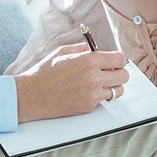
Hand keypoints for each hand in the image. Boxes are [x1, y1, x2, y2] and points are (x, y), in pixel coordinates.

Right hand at [14, 44, 128, 122]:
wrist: (33, 95)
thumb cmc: (45, 72)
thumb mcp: (64, 51)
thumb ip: (83, 48)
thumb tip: (95, 49)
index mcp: (88, 60)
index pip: (120, 59)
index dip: (119, 59)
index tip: (114, 61)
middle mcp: (93, 78)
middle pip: (124, 76)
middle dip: (119, 73)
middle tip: (110, 72)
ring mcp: (92, 94)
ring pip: (118, 91)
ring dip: (112, 86)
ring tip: (101, 83)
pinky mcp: (88, 107)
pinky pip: (104, 100)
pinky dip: (100, 96)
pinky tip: (88, 91)